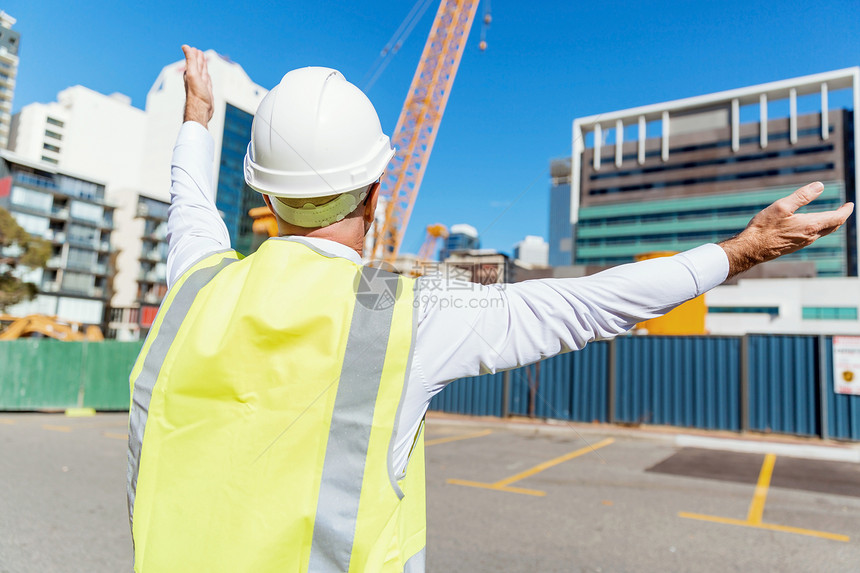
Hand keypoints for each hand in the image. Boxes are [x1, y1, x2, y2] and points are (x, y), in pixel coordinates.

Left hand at [181, 45, 213, 126]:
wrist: (201, 110)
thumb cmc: (196, 93)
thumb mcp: (193, 73)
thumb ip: (190, 60)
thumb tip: (185, 46)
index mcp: (190, 74)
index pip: (192, 61)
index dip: (193, 55)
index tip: (194, 48)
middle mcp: (195, 79)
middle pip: (198, 66)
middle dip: (198, 59)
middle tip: (199, 51)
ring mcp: (201, 86)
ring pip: (203, 73)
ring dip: (203, 67)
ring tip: (203, 61)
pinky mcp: (207, 92)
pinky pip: (208, 82)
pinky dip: (208, 77)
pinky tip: (207, 76)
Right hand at [719, 181, 853, 277]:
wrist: (752, 249)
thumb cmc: (764, 227)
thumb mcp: (782, 206)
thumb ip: (802, 196)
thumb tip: (820, 186)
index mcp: (810, 225)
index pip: (837, 218)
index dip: (845, 210)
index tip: (850, 204)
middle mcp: (810, 236)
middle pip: (833, 226)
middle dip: (840, 217)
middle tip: (844, 209)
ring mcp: (802, 243)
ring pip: (823, 232)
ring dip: (830, 223)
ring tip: (830, 216)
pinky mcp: (794, 247)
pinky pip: (813, 237)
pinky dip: (819, 229)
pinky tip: (811, 226)